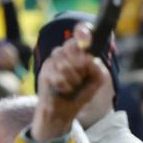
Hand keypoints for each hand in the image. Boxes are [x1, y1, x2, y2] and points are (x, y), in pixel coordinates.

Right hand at [33, 22, 109, 141]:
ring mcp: (53, 60)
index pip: (80, 36)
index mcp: (79, 52)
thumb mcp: (96, 82)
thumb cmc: (80, 94)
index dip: (82, 32)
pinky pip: (57, 75)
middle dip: (80, 65)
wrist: (64, 110)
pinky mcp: (44, 70)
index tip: (84, 33)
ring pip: (65, 63)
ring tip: (71, 86)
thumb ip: (97, 70)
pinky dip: (64, 86)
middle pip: (72, 46)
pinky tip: (63, 90)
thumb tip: (88, 59)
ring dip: (73, 80)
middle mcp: (65, 53)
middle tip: (81, 76)